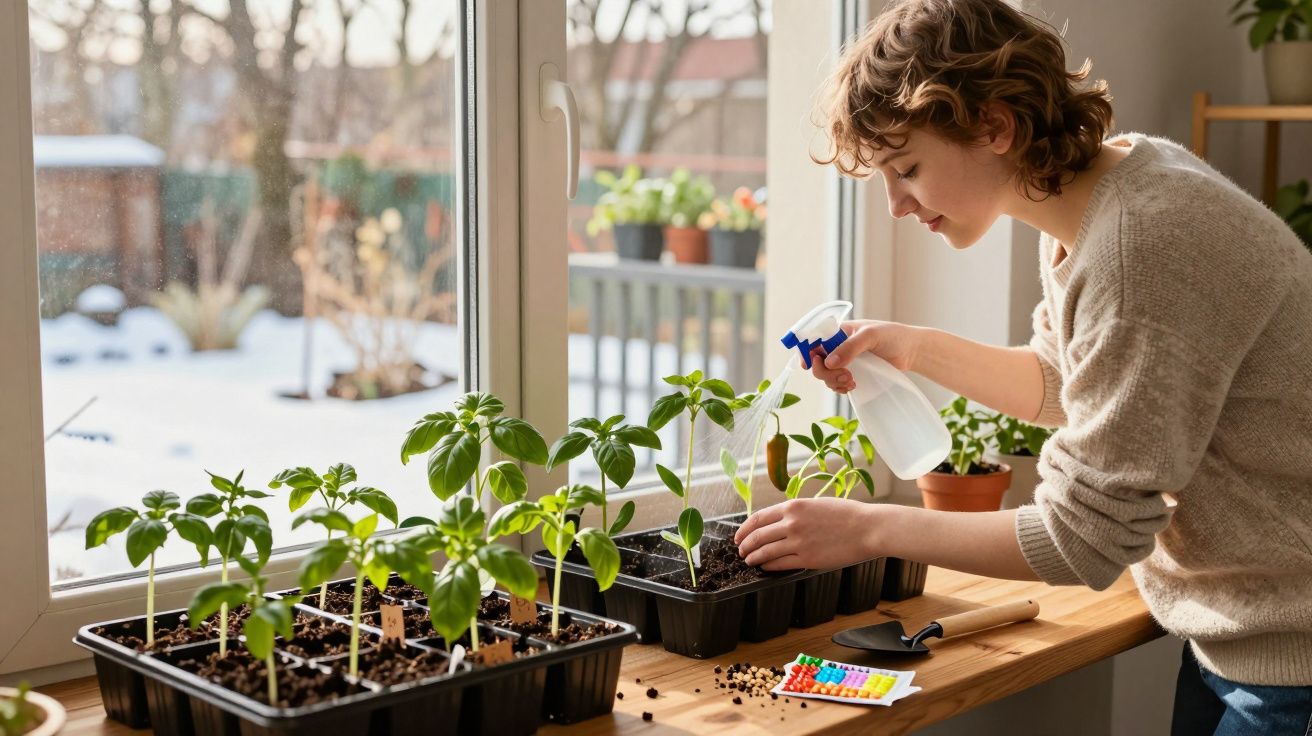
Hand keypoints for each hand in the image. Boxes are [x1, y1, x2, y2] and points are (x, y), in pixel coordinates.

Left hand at [734, 499, 881, 570]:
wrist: (867, 528)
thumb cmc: (846, 515)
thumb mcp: (816, 504)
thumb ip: (796, 512)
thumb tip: (778, 521)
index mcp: (793, 506)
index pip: (758, 518)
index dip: (744, 529)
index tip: (739, 536)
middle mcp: (792, 523)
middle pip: (757, 536)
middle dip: (745, 545)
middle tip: (741, 551)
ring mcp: (798, 542)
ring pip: (765, 552)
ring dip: (754, 558)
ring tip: (749, 561)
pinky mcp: (807, 559)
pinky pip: (780, 564)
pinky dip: (768, 566)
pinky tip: (765, 567)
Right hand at [807, 320, 924, 394]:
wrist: (912, 351)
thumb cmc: (893, 336)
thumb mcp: (871, 336)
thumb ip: (850, 347)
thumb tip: (828, 362)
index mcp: (839, 332)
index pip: (814, 340)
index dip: (806, 352)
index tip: (808, 365)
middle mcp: (838, 346)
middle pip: (817, 361)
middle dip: (824, 372)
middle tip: (843, 376)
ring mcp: (845, 361)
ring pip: (826, 375)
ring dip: (833, 381)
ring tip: (852, 381)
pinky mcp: (853, 374)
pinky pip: (837, 383)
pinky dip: (840, 387)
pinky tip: (852, 386)